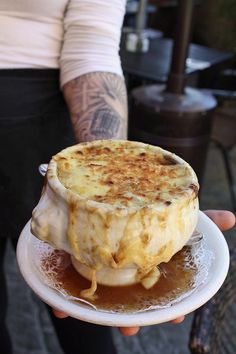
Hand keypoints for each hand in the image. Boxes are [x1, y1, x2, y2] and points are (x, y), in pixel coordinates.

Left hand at [53, 210, 235, 335]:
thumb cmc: (144, 204)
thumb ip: (200, 215)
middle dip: (135, 316)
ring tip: (97, 321)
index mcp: (149, 262)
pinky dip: (63, 302)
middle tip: (134, 326)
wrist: (106, 187)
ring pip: (102, 299)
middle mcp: (126, 270)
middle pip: (130, 299)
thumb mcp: (170, 206)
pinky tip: (61, 310)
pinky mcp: (76, 264)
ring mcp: (101, 269)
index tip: (174, 316)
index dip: (169, 306)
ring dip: (100, 314)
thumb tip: (233, 218)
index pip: (162, 290)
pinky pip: (68, 287)